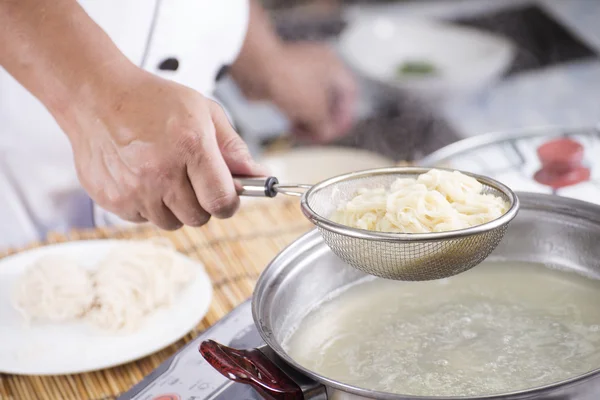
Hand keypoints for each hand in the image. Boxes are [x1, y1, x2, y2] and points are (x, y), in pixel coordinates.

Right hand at [61, 69, 266, 229]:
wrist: (95, 96)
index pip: (222, 201)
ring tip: (164, 174)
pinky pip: (144, 219)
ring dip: (175, 206)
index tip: (227, 194)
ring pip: (171, 222)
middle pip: (199, 217)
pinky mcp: (113, 200)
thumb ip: (233, 147)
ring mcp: (134, 189)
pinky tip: (142, 177)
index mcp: (191, 146)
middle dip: (203, 203)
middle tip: (192, 179)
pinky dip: (148, 205)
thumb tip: (259, 175)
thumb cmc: (152, 101)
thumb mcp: (203, 111)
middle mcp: (161, 172)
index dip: (230, 202)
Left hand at [266, 42, 356, 142]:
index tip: (336, 130)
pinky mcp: (282, 81)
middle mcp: (318, 66)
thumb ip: (325, 126)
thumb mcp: (315, 111)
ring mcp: (299, 73)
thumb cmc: (288, 79)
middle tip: (319, 134)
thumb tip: (324, 133)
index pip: (349, 94)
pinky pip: (295, 102)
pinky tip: (291, 126)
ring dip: (309, 121)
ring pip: (311, 103)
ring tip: (303, 132)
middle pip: (329, 100)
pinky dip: (296, 116)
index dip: (345, 116)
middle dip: (325, 120)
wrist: (255, 68)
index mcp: (334, 66)